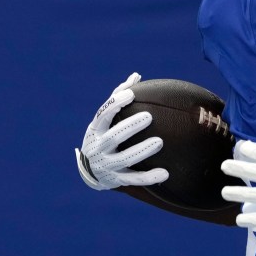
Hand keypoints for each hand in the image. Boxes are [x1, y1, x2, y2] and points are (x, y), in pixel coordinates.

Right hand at [74, 73, 167, 189]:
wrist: (90, 171)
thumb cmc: (103, 135)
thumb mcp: (104, 120)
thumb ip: (118, 98)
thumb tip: (136, 75)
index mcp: (96, 130)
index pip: (103, 115)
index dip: (116, 104)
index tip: (131, 94)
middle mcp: (99, 147)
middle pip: (114, 137)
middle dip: (130, 127)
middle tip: (149, 117)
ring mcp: (107, 165)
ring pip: (125, 159)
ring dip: (142, 150)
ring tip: (159, 142)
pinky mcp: (117, 180)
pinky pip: (134, 179)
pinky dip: (148, 177)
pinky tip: (165, 173)